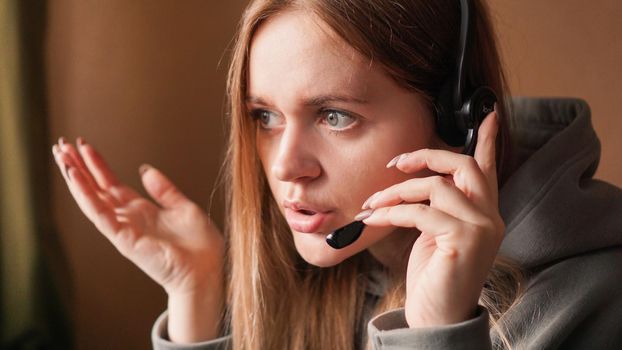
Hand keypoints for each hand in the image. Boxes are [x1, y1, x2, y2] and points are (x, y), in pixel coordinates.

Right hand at [51, 137, 224, 295]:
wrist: (207, 269)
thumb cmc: (199, 244)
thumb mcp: (183, 207)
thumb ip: (163, 189)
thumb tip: (145, 169)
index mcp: (141, 210)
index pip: (111, 183)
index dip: (97, 164)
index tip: (83, 145)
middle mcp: (128, 218)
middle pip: (96, 189)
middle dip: (78, 167)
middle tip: (61, 145)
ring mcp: (123, 228)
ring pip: (91, 199)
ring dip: (75, 178)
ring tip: (61, 156)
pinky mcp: (124, 239)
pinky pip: (100, 214)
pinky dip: (86, 195)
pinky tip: (75, 177)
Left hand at [360, 110, 503, 326]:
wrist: (437, 319)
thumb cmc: (434, 277)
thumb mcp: (436, 235)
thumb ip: (436, 207)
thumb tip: (416, 180)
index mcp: (484, 213)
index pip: (489, 169)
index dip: (489, 139)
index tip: (490, 113)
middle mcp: (490, 218)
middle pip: (464, 166)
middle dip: (426, 156)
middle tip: (394, 163)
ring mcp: (480, 229)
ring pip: (435, 187)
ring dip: (395, 192)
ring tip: (371, 205)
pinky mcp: (462, 241)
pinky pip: (420, 212)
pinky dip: (391, 212)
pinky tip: (373, 220)